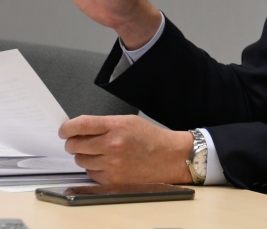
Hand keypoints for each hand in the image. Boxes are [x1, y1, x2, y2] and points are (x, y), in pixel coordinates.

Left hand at [59, 115, 192, 183]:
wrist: (168, 156)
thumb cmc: (150, 138)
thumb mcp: (129, 121)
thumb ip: (105, 124)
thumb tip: (80, 129)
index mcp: (116, 126)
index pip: (81, 125)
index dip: (67, 127)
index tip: (64, 129)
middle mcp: (112, 145)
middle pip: (75, 144)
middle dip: (73, 142)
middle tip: (78, 141)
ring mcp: (111, 164)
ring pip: (80, 160)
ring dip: (84, 155)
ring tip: (98, 152)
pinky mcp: (111, 179)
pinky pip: (90, 173)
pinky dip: (94, 167)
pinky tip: (106, 162)